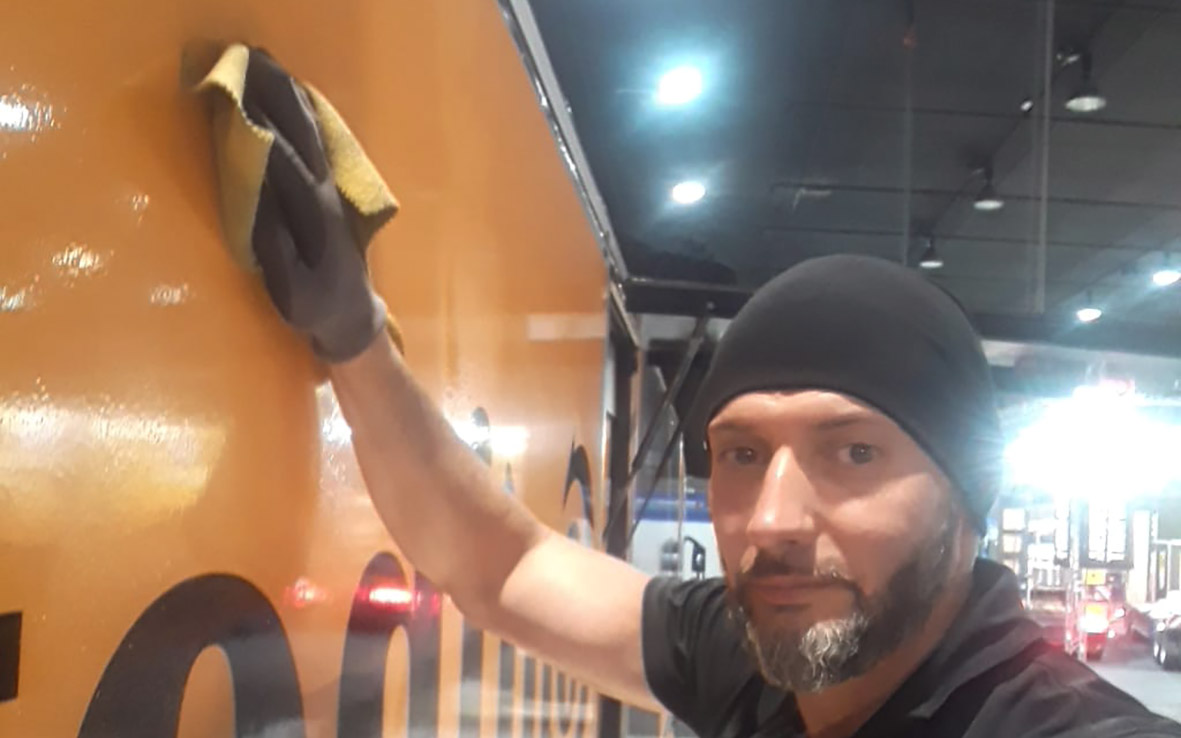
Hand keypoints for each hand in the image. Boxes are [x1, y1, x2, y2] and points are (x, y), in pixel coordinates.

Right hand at [243, 49, 386, 362]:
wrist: (352, 316)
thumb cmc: (314, 307)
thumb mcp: (290, 287)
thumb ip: (274, 246)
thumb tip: (255, 203)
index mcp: (315, 216)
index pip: (285, 163)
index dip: (261, 131)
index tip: (238, 99)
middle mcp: (327, 194)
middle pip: (303, 137)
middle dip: (276, 100)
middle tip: (247, 66)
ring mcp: (333, 191)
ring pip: (313, 136)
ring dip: (291, 101)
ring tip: (268, 68)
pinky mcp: (332, 193)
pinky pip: (318, 146)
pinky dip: (305, 118)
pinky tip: (295, 100)